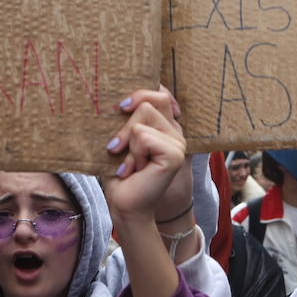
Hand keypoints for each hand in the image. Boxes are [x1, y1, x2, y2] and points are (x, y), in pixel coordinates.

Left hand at [103, 88, 186, 218]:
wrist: (124, 204)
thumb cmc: (119, 172)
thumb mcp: (122, 138)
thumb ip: (128, 117)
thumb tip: (121, 96)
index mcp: (165, 127)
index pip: (159, 93)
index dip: (140, 94)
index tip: (122, 108)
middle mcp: (175, 132)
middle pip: (149, 101)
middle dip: (125, 125)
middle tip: (118, 149)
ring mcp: (178, 143)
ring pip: (144, 117)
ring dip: (128, 142)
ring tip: (130, 164)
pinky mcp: (174, 154)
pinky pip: (143, 136)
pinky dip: (132, 153)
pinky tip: (136, 170)